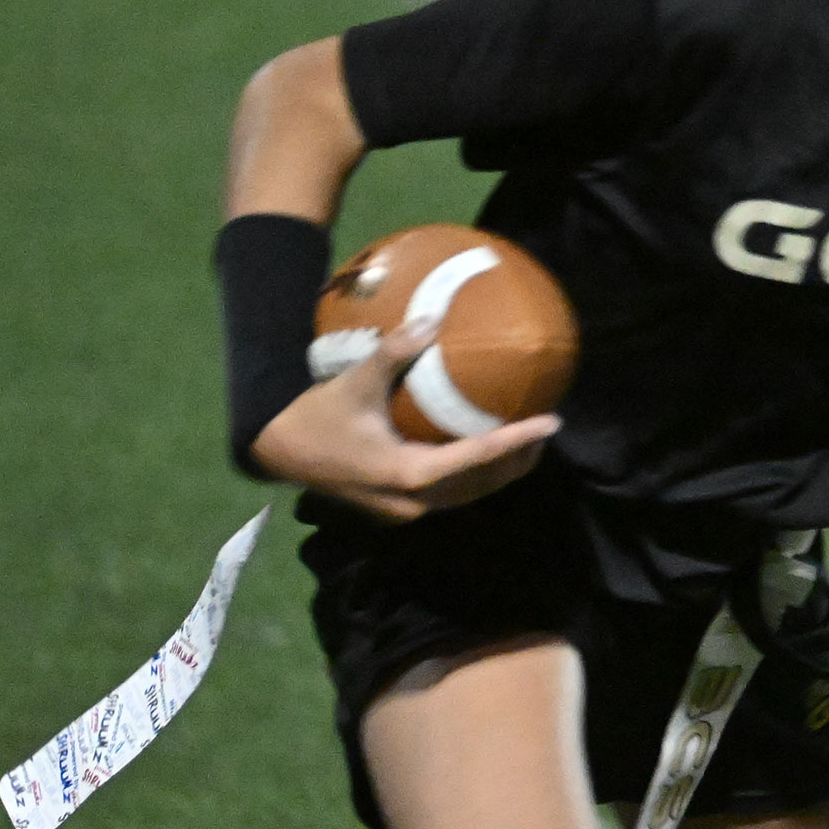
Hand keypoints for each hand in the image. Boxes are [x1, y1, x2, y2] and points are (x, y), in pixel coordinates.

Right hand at [249, 319, 557, 522]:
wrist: (278, 452)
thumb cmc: (316, 416)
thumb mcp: (355, 382)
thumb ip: (394, 353)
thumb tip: (431, 319)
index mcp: (408, 474)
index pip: (477, 458)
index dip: (517, 441)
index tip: (550, 423)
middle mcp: (413, 500)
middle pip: (482, 485)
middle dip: (517, 462)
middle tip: (544, 433)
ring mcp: (405, 509)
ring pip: (468, 495)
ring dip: (498, 473)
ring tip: (525, 445)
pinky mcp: (398, 506)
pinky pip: (449, 493)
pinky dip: (473, 475)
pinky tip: (482, 450)